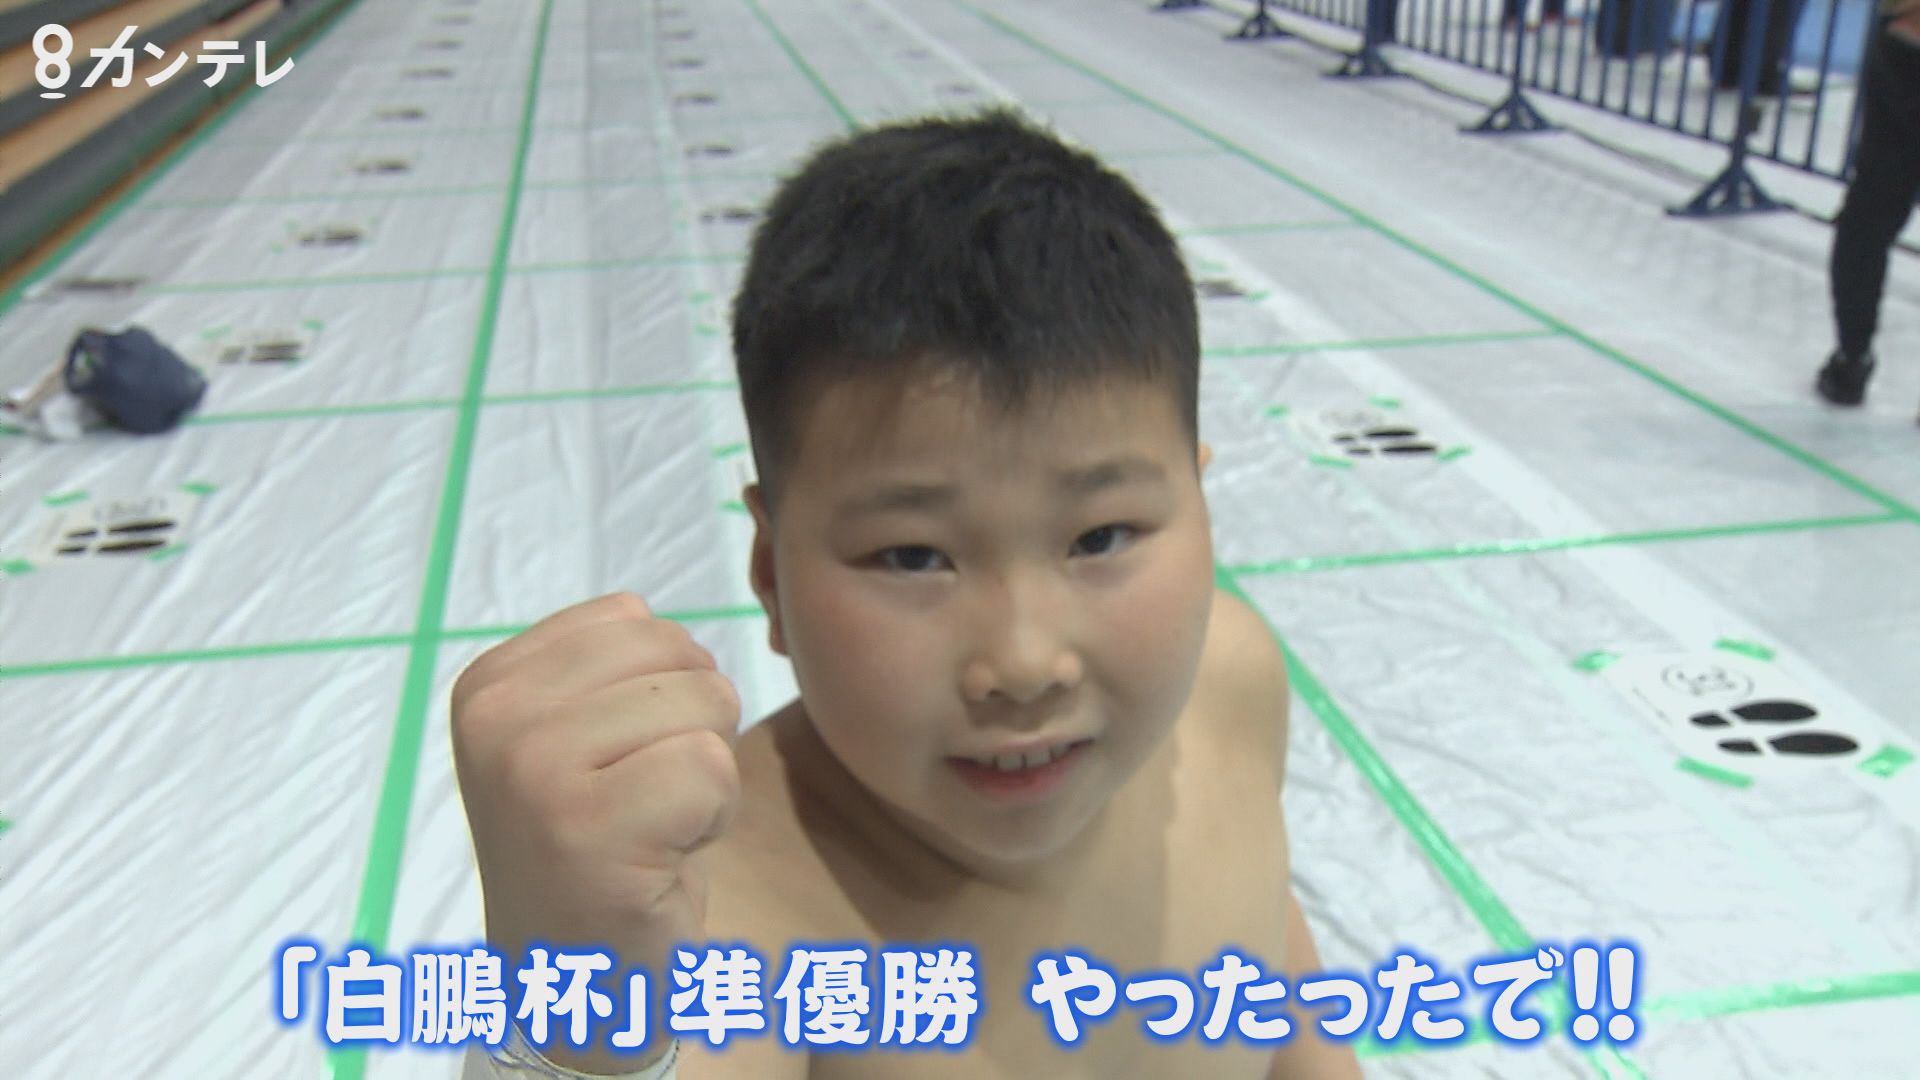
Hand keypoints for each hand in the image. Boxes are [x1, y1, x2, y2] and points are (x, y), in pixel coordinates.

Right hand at [452, 593, 741, 1068]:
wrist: (577, 982)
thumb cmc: (603, 850)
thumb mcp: (580, 735)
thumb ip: (611, 666)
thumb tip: (674, 628)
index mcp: (489, 682)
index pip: (634, 617)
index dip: (660, 692)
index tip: (616, 768)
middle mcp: (495, 716)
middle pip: (675, 653)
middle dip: (692, 727)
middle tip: (644, 804)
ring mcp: (529, 768)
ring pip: (702, 705)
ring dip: (707, 774)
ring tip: (654, 828)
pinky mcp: (582, 825)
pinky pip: (711, 767)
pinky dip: (715, 817)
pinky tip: (667, 858)